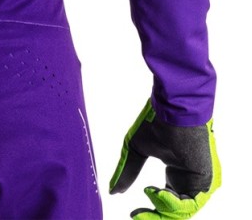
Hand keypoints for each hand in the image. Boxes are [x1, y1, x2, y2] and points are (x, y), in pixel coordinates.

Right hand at [109, 98, 220, 218]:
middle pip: (175, 211)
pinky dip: (172, 203)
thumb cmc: (156, 122)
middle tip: (137, 216)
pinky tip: (156, 191)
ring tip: (148, 194)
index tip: (134, 213)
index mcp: (177, 173)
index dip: (150, 210)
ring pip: (183, 211)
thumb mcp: (137, 150)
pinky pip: (191, 204)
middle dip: (156, 216)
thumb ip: (128, 172)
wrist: (173, 108)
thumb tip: (113, 191)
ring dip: (162, 209)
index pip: (166, 201)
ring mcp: (198, 182)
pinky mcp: (205, 180)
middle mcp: (189, 180)